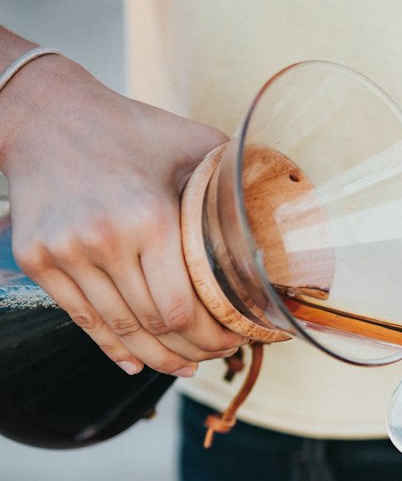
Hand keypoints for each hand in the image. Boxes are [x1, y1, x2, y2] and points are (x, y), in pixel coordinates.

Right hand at [0, 53, 242, 374]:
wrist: (45, 115)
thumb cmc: (129, 129)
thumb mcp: (191, 143)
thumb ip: (234, 178)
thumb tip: (286, 204)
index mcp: (149, 216)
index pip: (184, 308)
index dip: (214, 336)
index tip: (235, 338)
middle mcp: (103, 239)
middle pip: (154, 325)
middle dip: (192, 350)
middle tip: (214, 355)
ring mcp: (64, 253)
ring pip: (119, 330)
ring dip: (156, 357)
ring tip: (182, 365)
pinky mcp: (36, 259)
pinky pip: (81, 319)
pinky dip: (111, 347)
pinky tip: (135, 362)